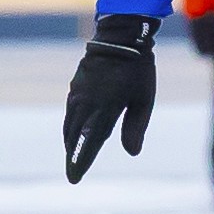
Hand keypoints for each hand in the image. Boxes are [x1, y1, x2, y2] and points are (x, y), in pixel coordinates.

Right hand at [63, 13, 154, 181]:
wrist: (120, 36)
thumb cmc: (138, 69)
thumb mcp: (144, 100)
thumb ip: (136, 127)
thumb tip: (132, 153)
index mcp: (104, 109)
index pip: (90, 142)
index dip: (81, 161)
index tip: (75, 178)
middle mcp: (87, 104)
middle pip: (75, 136)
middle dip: (73, 155)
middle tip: (72, 173)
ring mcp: (78, 94)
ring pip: (69, 124)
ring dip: (70, 141)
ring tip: (72, 154)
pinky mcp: (76, 86)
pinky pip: (70, 111)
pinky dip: (69, 125)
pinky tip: (72, 130)